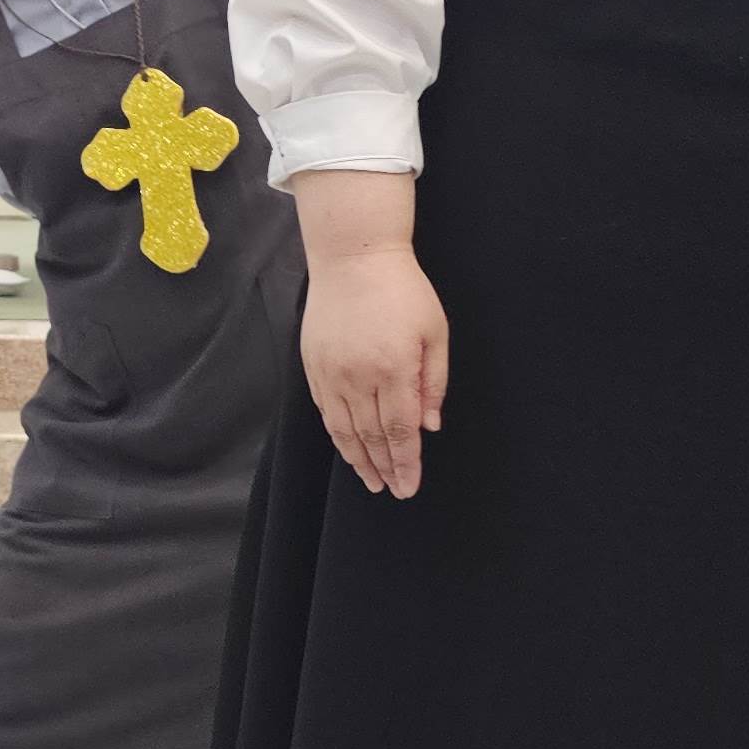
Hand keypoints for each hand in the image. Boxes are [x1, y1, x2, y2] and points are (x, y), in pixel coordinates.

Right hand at [301, 244, 449, 498]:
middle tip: (394, 491)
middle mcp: (358, 377)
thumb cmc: (403, 290)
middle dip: (384, 468)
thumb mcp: (435, 331)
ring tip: (371, 481)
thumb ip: (434, 382)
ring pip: (343, 430)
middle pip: (371, 436)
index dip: (405, 462)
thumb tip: (430, 426)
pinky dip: (337, 435)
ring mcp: (331, 372)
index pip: (400, 431)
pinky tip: (348, 448)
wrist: (353, 257)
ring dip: (358, 459)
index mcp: (393, 369)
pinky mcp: (313, 365)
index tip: (409, 486)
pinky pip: (326, 411)